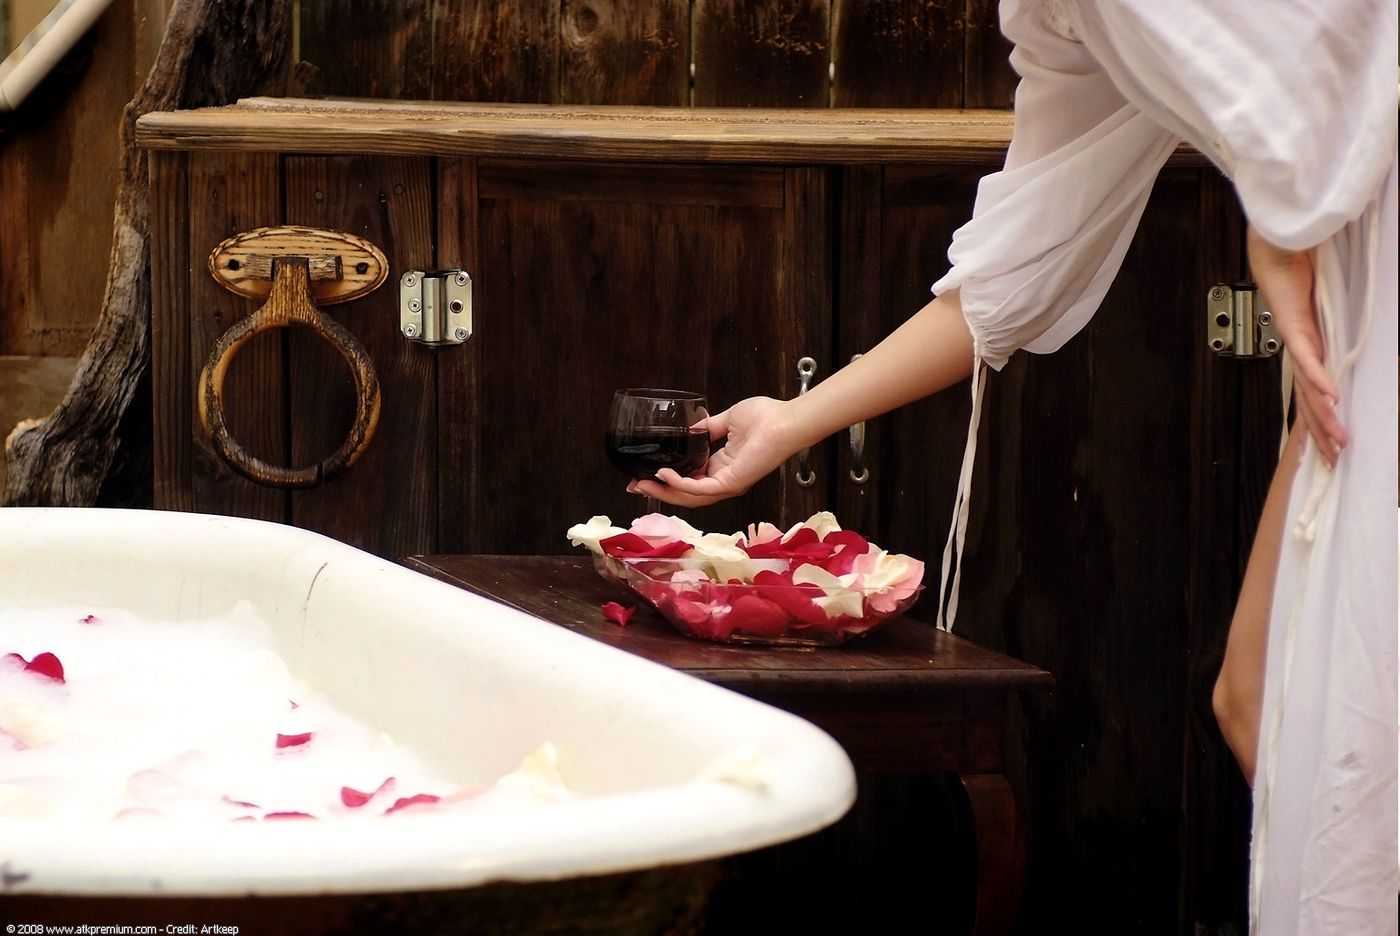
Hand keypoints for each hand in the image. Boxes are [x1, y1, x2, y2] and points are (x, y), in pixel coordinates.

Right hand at [630, 396, 799, 507]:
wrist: (784, 421)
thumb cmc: (766, 418)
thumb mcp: (727, 420)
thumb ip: (707, 427)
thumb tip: (687, 428)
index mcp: (723, 466)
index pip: (690, 480)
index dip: (667, 480)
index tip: (645, 474)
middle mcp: (723, 480)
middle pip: (685, 494)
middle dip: (658, 491)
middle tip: (635, 486)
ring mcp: (727, 485)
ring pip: (688, 497)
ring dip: (663, 491)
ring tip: (641, 484)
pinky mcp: (730, 483)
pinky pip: (698, 489)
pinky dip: (679, 484)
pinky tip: (663, 475)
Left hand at [1246, 226, 1346, 465]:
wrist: (1277, 251)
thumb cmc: (1299, 276)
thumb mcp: (1326, 310)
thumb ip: (1336, 330)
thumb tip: (1349, 348)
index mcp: (1308, 352)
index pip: (1313, 396)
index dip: (1321, 423)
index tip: (1331, 448)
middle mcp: (1298, 352)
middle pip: (1309, 402)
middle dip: (1321, 433)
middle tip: (1334, 462)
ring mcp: (1294, 341)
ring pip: (1308, 388)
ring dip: (1323, 415)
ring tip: (1336, 440)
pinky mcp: (1292, 326)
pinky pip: (1307, 357)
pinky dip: (1318, 378)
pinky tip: (1329, 398)